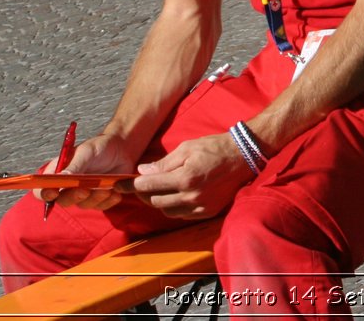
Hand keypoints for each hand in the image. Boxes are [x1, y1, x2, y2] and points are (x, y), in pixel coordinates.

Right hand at [37, 133, 135, 211]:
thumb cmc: (100, 147)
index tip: (53, 193)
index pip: (42, 189)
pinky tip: (115, 192)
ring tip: (106, 187)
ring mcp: (84, 193)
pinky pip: (101, 206)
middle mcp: (68, 186)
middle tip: (85, 190)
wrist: (122, 148)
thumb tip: (59, 179)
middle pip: (62, 201)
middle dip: (73, 197)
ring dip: (95, 198)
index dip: (44, 194)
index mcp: (59, 173)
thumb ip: (74, 166)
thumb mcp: (87, 152)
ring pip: (84, 204)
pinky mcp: (99, 198)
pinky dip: (108, 201)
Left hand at [131, 132, 252, 219]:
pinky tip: (173, 197)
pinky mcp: (207, 212)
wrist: (243, 156)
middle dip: (144, 193)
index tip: (120, 185)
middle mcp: (191, 196)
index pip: (149, 185)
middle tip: (140, 185)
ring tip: (157, 191)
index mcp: (185, 178)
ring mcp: (200, 206)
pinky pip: (182, 215)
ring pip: (167, 211)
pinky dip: (173, 207)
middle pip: (155, 201)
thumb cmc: (214, 147)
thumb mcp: (187, 148)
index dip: (132, 185)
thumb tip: (143, 172)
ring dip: (158, 201)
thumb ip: (164, 163)